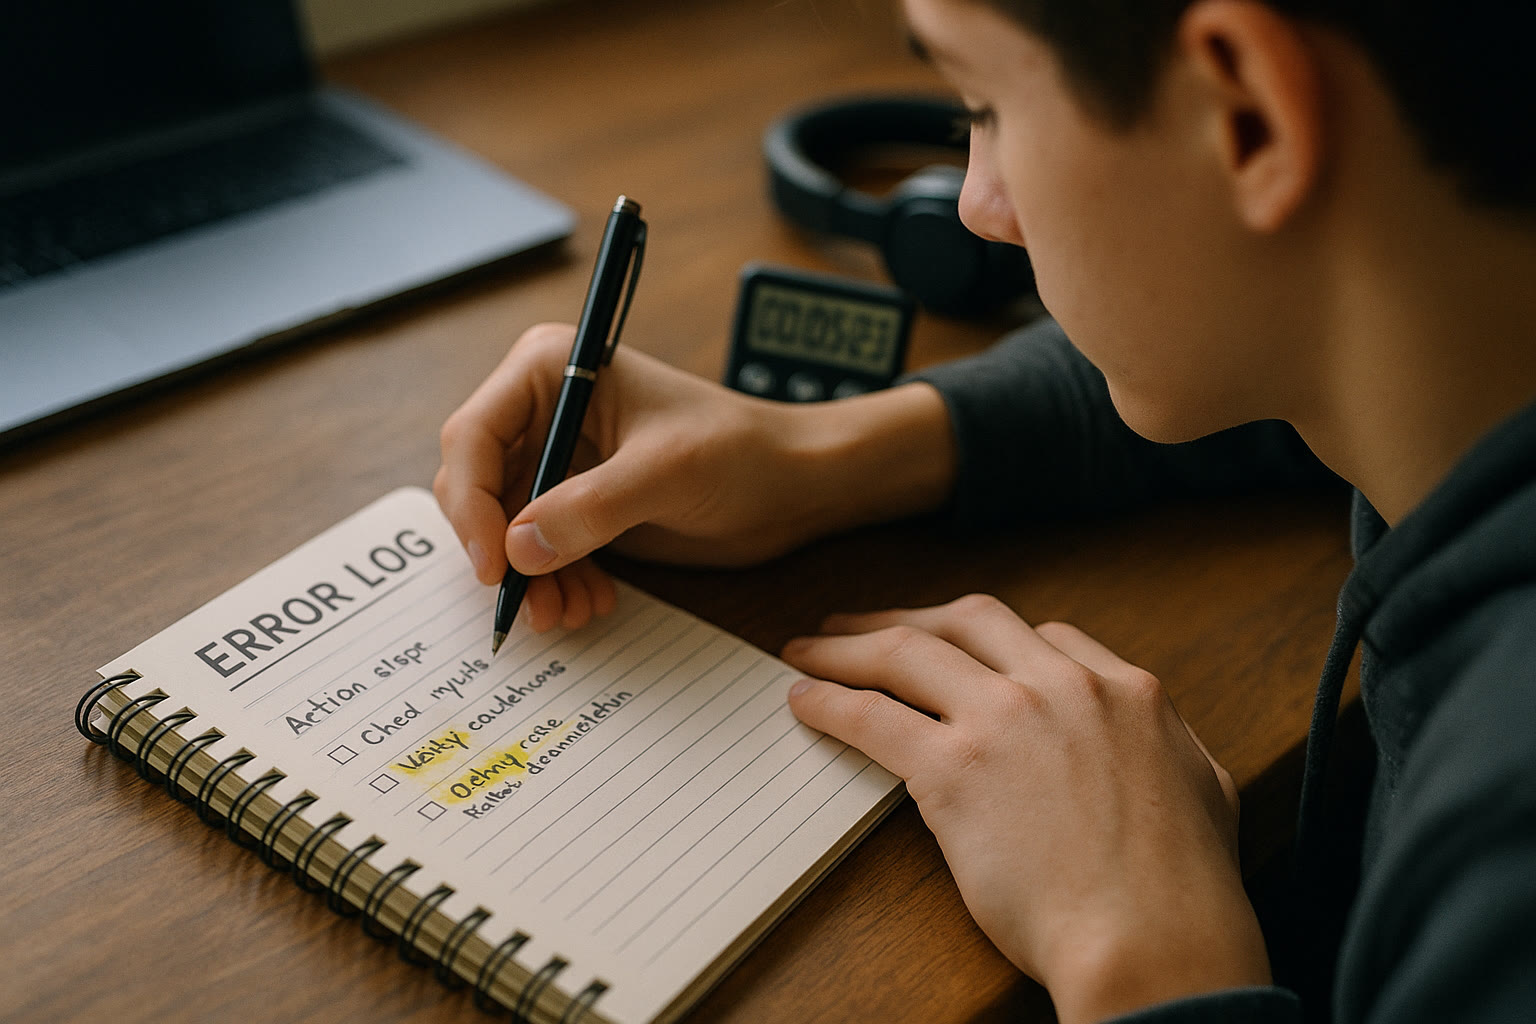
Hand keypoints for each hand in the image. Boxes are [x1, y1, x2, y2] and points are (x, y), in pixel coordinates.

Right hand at [434, 323, 954, 629]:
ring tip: (569, 613)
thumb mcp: (667, 474)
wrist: (792, 484)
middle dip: (501, 550)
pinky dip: (554, 580)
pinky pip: (538, 548)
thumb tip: (517, 551)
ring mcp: (558, 456)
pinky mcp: (578, 500)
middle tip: (533, 605)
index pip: (473, 437)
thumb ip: (590, 509)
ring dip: (529, 577)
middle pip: (477, 487)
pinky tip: (590, 602)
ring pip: (505, 527)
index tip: (495, 566)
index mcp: (551, 368)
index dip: (471, 504)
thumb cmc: (741, 451)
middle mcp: (542, 408)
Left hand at [784, 595, 1271, 1023]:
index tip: (956, 649)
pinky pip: (873, 716)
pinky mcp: (954, 768)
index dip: (989, 640)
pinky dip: (831, 701)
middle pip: (968, 621)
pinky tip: (806, 702)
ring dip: (850, 647)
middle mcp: (1063, 686)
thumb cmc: (1185, 894)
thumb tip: (1153, 743)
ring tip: (809, 652)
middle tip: (864, 627)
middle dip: (910, 617)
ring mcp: (1006, 719)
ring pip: (909, 652)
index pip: (1043, 636)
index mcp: (1126, 690)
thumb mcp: (1205, 791)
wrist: (1153, 943)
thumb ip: (1169, 747)